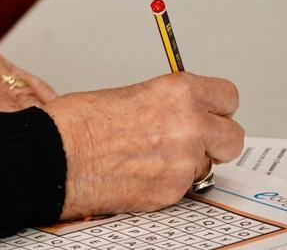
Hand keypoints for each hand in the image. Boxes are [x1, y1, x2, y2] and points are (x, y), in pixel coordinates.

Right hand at [41, 73, 243, 218]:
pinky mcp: (171, 193)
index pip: (228, 97)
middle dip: (214, 140)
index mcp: (179, 92)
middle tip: (191, 140)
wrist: (53, 156)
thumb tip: (178, 114)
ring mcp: (183, 163)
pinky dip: (168, 183)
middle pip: (233, 137)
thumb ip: (166, 104)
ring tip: (152, 157)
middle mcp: (189, 125)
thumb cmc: (77, 122)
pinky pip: (185, 188)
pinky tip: (140, 173)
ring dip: (190, 163)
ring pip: (208, 166)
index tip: (209, 111)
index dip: (217, 107)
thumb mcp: (130, 95)